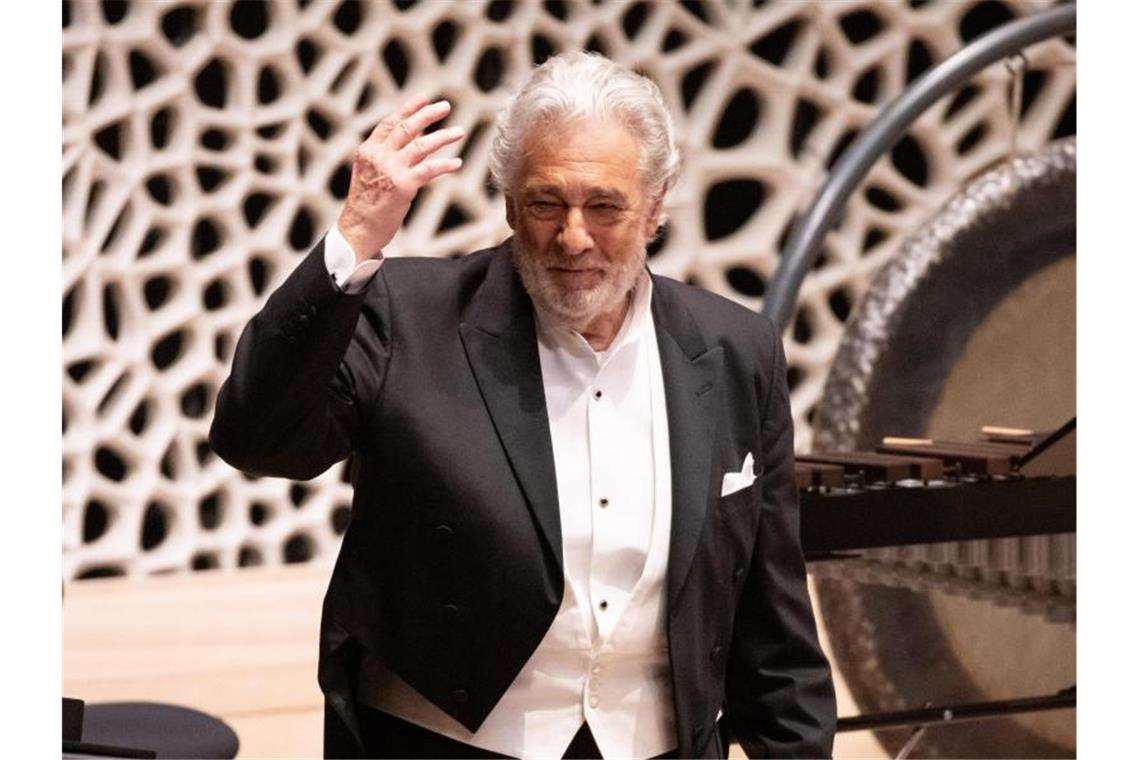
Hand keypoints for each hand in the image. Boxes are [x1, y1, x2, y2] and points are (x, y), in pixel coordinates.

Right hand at [337, 96, 464, 261]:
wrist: (359, 229)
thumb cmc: (368, 204)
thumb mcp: (373, 173)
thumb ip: (391, 156)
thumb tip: (418, 141)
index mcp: (369, 151)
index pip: (390, 123)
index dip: (408, 108)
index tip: (424, 98)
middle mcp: (378, 156)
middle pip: (406, 128)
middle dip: (428, 114)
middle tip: (445, 106)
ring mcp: (390, 170)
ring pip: (420, 145)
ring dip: (443, 137)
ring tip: (459, 131)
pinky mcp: (403, 186)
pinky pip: (428, 169)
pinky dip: (444, 164)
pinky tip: (456, 162)